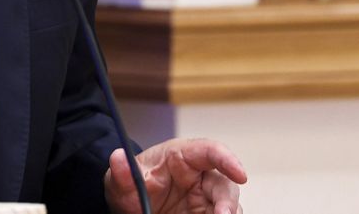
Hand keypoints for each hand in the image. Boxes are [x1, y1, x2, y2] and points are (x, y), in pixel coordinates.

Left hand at [103, 138, 245, 213]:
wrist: (129, 207)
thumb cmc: (130, 185)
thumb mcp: (119, 181)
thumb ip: (121, 172)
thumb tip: (117, 157)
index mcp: (182, 156)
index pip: (210, 151)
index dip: (228, 159)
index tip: (241, 174)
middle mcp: (199, 176)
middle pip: (225, 184)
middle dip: (227, 202)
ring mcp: (204, 199)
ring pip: (228, 206)